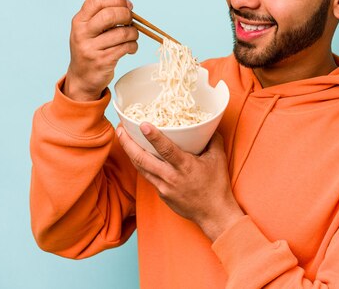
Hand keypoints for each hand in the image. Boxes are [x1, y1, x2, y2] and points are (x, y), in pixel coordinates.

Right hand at [63, 0, 138, 100]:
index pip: (96, 1)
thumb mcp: (91, 29)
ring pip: (122, 33)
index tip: (126, 5)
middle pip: (110, 15)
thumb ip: (104, 11)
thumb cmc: (90, 48)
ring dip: (133, 33)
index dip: (115, 0)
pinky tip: (131, 48)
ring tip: (132, 36)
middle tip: (131, 20)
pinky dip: (133, 46)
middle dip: (127, 15)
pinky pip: (126, 47)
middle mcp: (82, 33)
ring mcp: (91, 48)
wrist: (82, 78)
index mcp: (78, 21)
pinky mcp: (103, 61)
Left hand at [117, 123, 244, 240]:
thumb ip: (213, 139)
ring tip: (123, 139)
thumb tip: (209, 125)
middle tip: (120, 129)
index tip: (142, 124)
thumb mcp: (218, 158)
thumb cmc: (217, 185)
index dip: (153, 136)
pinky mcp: (161, 194)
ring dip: (130, 153)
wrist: (214, 214)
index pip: (166, 149)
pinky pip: (148, 176)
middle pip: (142, 160)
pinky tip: (137, 155)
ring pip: (140, 168)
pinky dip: (141, 164)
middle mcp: (171, 177)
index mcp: (185, 166)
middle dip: (127, 144)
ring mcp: (163, 188)